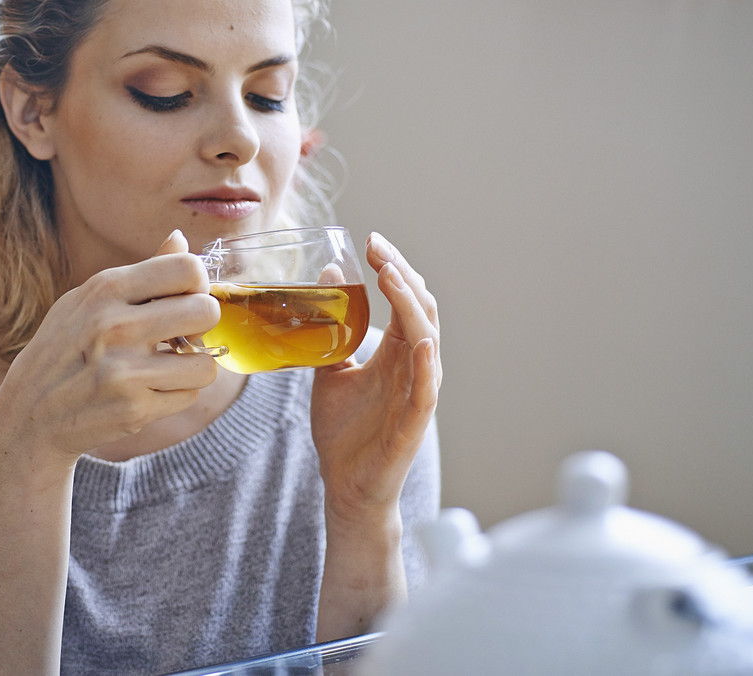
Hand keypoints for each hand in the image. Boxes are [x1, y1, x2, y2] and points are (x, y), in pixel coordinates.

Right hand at [0, 230, 220, 467]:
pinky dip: (176, 394)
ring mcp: (125, 371)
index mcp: (105, 289)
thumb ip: (140, 273)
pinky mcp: (135, 409)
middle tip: (182, 335)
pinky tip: (149, 390)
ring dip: (193, 367)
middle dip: (202, 325)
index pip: (187, 268)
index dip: (198, 284)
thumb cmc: (64, 349)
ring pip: (206, 364)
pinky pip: (190, 395)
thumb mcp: (88, 300)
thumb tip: (180, 238)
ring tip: (166, 367)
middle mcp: (115, 327)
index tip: (186, 299)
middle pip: (206, 312)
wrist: (29, 413)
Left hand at [311, 232, 440, 524]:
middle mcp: (413, 368)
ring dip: (411, 306)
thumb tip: (325, 278)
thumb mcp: (331, 372)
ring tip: (391, 275)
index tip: (372, 241)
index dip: (394, 268)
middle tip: (379, 249)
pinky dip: (425, 363)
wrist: (346, 487)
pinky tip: (416, 340)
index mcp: (396, 354)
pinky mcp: (413, 423)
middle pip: (421, 310)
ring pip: (427, 340)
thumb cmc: (345, 433)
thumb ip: (332, 330)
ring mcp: (417, 394)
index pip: (406, 300)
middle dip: (402, 276)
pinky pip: (426, 389)